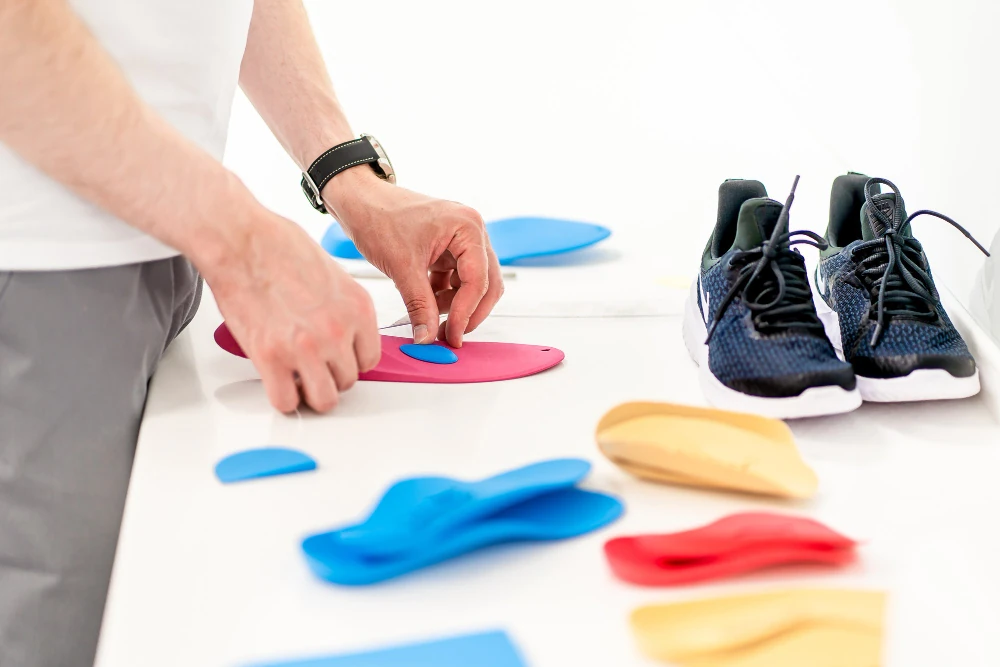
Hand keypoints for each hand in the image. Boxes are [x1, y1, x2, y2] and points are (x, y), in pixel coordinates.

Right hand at [198, 211, 379, 413]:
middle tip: (310, 364)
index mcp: (358, 309)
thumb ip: (342, 309)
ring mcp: (307, 347)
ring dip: (309, 391)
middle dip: (328, 375)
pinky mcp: (272, 357)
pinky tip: (276, 380)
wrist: (240, 240)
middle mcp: (338, 330)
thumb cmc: (278, 247)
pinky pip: (287, 402)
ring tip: (295, 376)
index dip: (349, 361)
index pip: (369, 359)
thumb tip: (345, 332)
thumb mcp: (333, 275)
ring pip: (324, 399)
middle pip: (348, 381)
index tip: (335, 358)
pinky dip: (282, 398)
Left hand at [325, 168, 503, 346]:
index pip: (479, 280)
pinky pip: (456, 279)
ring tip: (430, 319)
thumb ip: (420, 306)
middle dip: (468, 312)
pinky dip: (444, 295)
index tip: (452, 336)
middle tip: (449, 336)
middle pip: (486, 283)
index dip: (466, 313)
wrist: (359, 201)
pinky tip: (425, 303)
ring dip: (455, 306)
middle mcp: (471, 231)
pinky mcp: (448, 248)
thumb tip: (427, 338)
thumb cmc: (379, 218)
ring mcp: (461, 239)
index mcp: (467, 227)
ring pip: (472, 284)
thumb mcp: (402, 267)